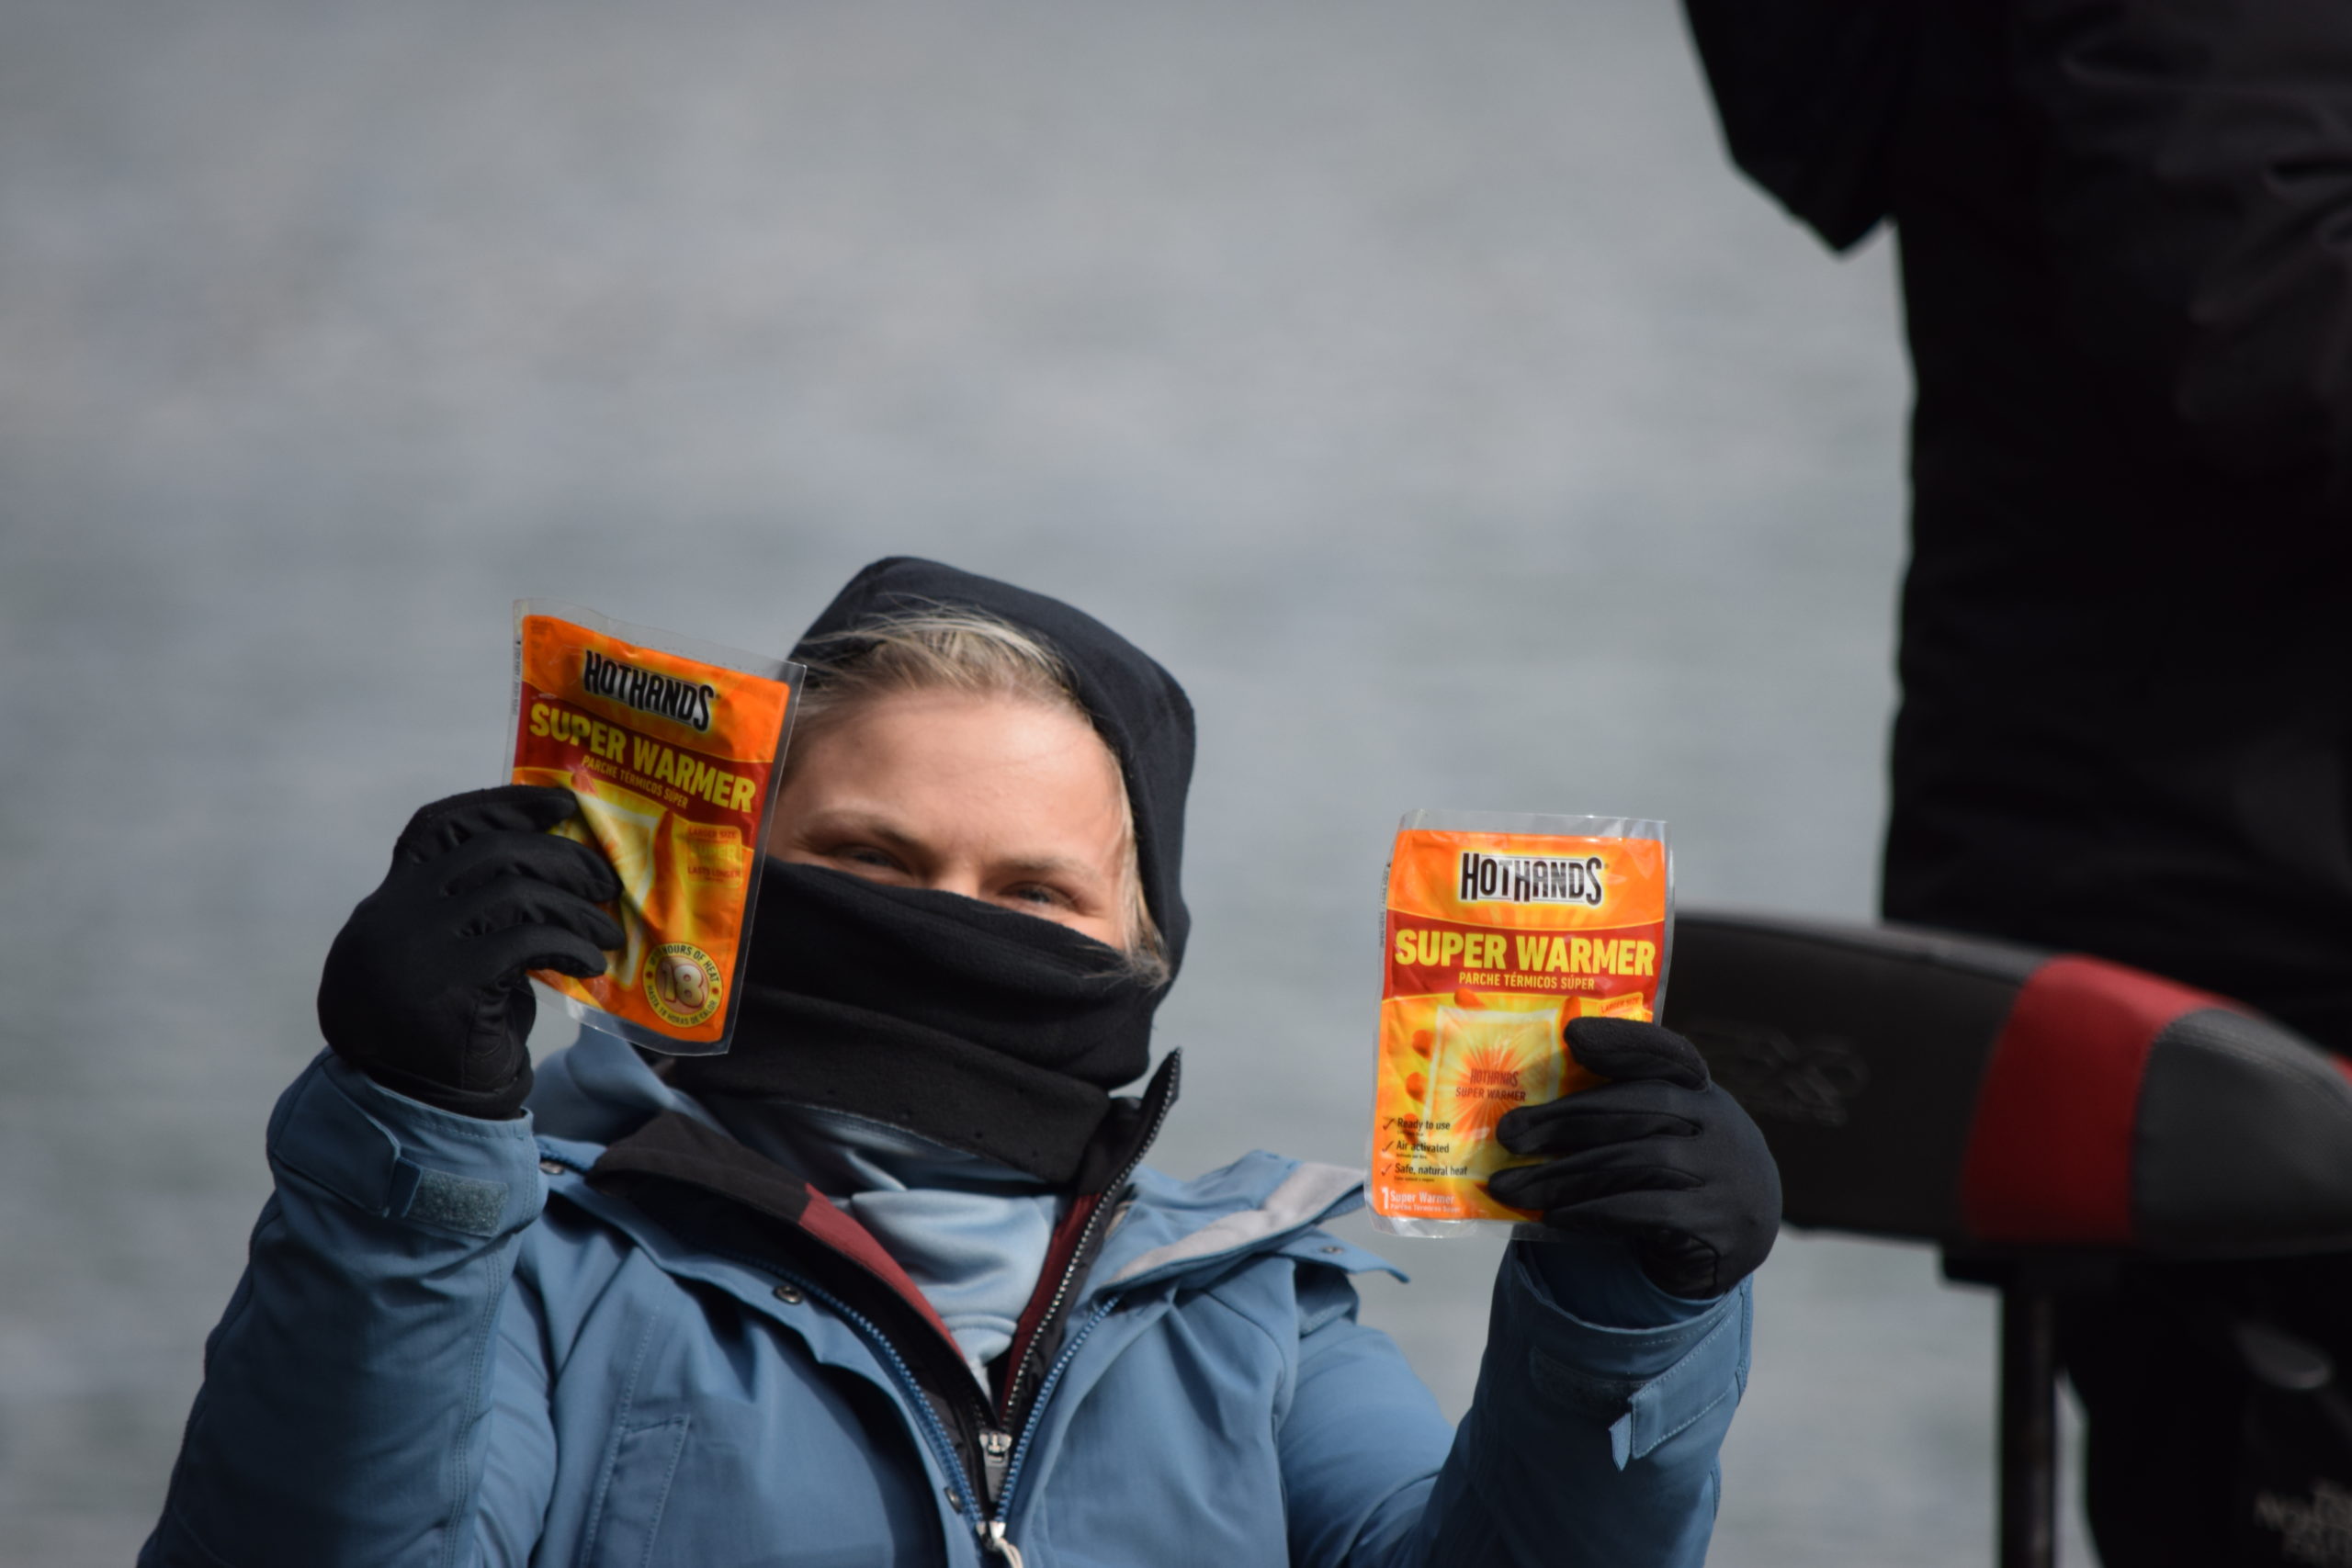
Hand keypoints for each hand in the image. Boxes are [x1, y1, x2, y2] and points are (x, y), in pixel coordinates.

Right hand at [317, 785, 622, 1118]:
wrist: (417, 1111)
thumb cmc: (448, 1033)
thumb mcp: (449, 960)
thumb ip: (478, 914)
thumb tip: (563, 869)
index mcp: (389, 902)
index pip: (438, 826)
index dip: (502, 804)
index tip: (561, 802)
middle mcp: (392, 915)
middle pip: (489, 851)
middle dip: (560, 858)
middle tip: (606, 880)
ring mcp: (415, 947)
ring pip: (515, 891)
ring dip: (576, 909)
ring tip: (610, 933)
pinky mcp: (449, 983)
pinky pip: (528, 941)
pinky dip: (571, 945)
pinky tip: (593, 965)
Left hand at [1488, 1017, 1780, 1298]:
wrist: (1733, 1244)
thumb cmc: (1676, 1177)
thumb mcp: (1664, 1135)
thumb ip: (1619, 1116)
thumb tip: (1526, 1116)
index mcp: (1703, 1093)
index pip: (1667, 1055)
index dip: (1623, 1041)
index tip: (1572, 1035)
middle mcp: (1721, 1126)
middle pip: (1639, 1107)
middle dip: (1565, 1119)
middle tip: (1508, 1134)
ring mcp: (1725, 1175)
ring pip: (1636, 1161)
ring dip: (1564, 1174)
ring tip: (1510, 1186)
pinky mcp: (1717, 1225)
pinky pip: (1646, 1211)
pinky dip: (1594, 1211)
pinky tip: (1554, 1216)